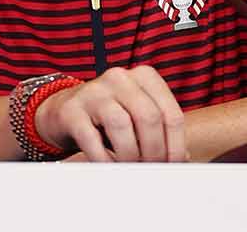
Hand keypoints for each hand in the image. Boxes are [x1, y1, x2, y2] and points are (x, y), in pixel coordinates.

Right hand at [34, 66, 187, 161]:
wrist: (65, 110)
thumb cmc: (110, 117)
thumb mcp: (138, 117)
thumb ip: (161, 132)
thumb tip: (181, 159)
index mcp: (145, 76)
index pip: (171, 114)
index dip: (175, 146)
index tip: (171, 166)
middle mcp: (120, 78)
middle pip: (149, 118)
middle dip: (154, 152)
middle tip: (151, 169)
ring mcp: (94, 91)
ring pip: (122, 125)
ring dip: (130, 155)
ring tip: (130, 167)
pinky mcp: (71, 110)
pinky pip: (92, 139)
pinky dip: (104, 159)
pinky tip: (109, 166)